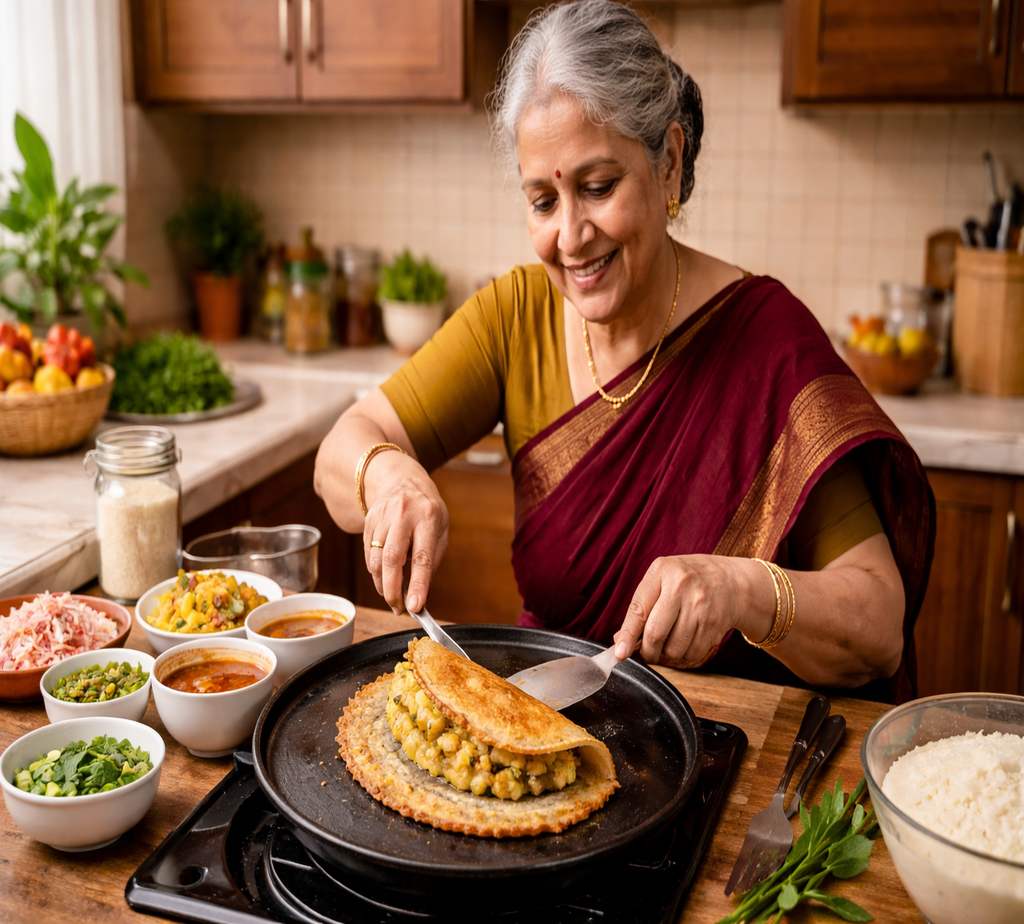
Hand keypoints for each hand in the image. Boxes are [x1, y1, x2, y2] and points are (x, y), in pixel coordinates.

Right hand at [363, 456, 448, 614]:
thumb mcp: (441, 530)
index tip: (416, 607)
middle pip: (392, 559)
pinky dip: (375, 572)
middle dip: (393, 589)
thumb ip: (432, 560)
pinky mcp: (368, 523)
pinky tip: (385, 577)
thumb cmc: (427, 510)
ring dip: (382, 584)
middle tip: (398, 609)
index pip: (422, 556)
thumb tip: (420, 593)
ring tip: (393, 596)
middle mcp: (403, 515)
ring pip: (375, 559)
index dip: (419, 584)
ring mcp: (382, 518)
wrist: (401, 480)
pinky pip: (368, 555)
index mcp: (428, 517)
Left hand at [613, 555, 741, 664]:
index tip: (619, 654)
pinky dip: (687, 654)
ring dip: (669, 653)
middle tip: (649, 652)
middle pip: (655, 633)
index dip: (627, 635)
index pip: (638, 609)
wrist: (731, 580)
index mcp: (661, 571)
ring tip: (674, 638)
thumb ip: (641, 607)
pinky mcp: (714, 623)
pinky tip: (691, 638)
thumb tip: (620, 642)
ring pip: (674, 649)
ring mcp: (700, 605)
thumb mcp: (662, 580)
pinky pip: (693, 654)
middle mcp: (681, 586)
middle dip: (648, 651)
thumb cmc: (688, 582)